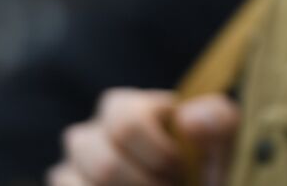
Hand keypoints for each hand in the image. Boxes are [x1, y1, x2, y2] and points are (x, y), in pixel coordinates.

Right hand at [48, 88, 239, 185]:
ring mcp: (72, 164)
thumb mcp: (221, 142)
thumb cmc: (201, 166)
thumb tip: (188, 120)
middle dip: (145, 185)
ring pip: (77, 182)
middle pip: (105, 164)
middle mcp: (92, 132)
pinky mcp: (65, 185)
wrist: (188, 182)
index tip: (182, 169)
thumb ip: (219, 121)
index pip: (128, 124)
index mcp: (127, 108)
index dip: (159, 155)